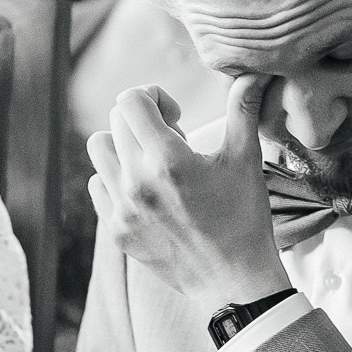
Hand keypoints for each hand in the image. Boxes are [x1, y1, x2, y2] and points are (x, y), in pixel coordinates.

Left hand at [87, 76, 290, 309]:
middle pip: (115, 121)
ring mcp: (121, 208)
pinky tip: (144, 189)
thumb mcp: (245, 160)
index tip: (174, 113)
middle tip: (170, 138)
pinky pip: (96, 186)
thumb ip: (242, 109)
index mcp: (167, 159)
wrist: (233, 279)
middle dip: (141, 119)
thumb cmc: (243, 217)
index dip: (152, 95)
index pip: (130, 100)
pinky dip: (113, 179)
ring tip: (152, 161)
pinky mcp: (116, 231)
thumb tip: (254, 72)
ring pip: (99, 150)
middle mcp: (136, 181)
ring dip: (123, 145)